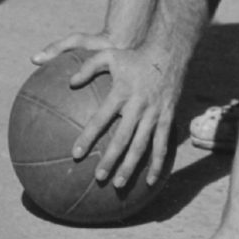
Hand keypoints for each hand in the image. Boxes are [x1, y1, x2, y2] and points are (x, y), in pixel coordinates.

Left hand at [34, 32, 183, 189]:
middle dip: (110, 160)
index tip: (76, 154)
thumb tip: (70, 82)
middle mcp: (138, 106)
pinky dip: (156, 164)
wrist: (169, 54)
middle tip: (98, 177)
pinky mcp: (166, 118)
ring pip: (142, 146)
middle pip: (122, 138)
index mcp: (121, 92)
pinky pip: (162, 145)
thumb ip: (88, 67)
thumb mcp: (109, 55)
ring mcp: (154, 114)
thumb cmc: (134, 56)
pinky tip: (149, 181)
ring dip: (130, 167)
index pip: (101, 119)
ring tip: (119, 184)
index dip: (88, 137)